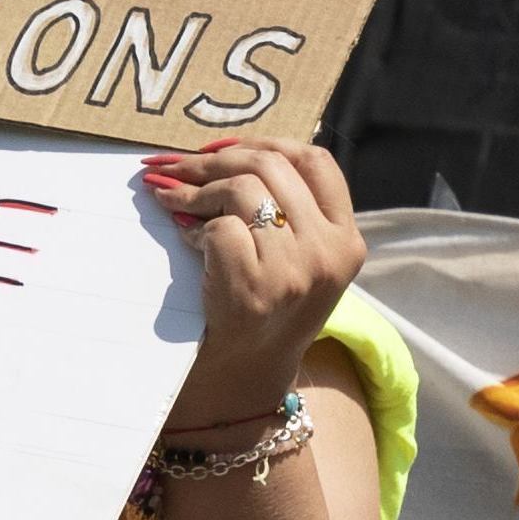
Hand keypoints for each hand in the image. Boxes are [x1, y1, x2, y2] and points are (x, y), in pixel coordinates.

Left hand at [140, 142, 365, 419]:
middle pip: (272, 166)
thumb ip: (285, 208)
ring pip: (243, 191)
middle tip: (175, 167)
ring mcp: (297, 269)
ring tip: (171, 201)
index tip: (223, 150)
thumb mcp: (298, 258)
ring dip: (195, 191)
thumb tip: (225, 149)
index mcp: (347, 240)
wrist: (246, 376)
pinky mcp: (258, 286)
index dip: (266, 143)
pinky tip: (186, 241)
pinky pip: (220, 228)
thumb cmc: (263, 309)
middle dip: (213, 160)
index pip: (316, 161)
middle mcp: (330, 251)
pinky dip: (193, 229)